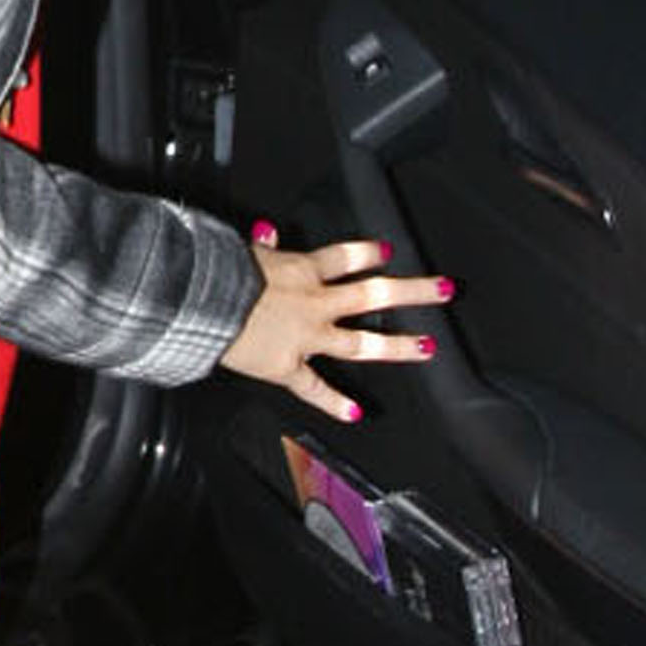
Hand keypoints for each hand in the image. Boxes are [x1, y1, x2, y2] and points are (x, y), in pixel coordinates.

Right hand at [218, 226, 455, 423]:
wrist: (204, 302)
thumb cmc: (219, 274)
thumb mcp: (243, 250)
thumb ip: (261, 247)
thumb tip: (267, 233)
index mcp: (301, 270)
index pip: (344, 258)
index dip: (367, 254)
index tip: (387, 253)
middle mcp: (314, 303)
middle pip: (373, 293)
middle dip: (412, 291)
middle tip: (441, 290)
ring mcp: (307, 337)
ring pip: (360, 342)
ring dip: (396, 345)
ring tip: (424, 347)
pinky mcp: (287, 366)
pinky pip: (314, 387)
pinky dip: (334, 402)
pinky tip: (356, 412)